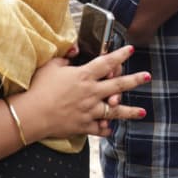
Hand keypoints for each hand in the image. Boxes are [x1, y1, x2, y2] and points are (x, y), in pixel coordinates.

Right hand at [16, 44, 149, 140]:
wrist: (30, 114)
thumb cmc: (38, 88)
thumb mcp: (50, 66)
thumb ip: (65, 57)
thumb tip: (75, 48)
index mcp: (83, 76)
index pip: (106, 62)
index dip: (120, 55)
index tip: (131, 50)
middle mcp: (90, 93)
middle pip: (118, 85)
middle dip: (135, 80)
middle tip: (147, 77)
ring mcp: (89, 110)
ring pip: (114, 111)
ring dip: (129, 111)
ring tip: (142, 112)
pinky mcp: (83, 125)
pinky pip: (99, 129)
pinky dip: (106, 129)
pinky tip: (111, 128)